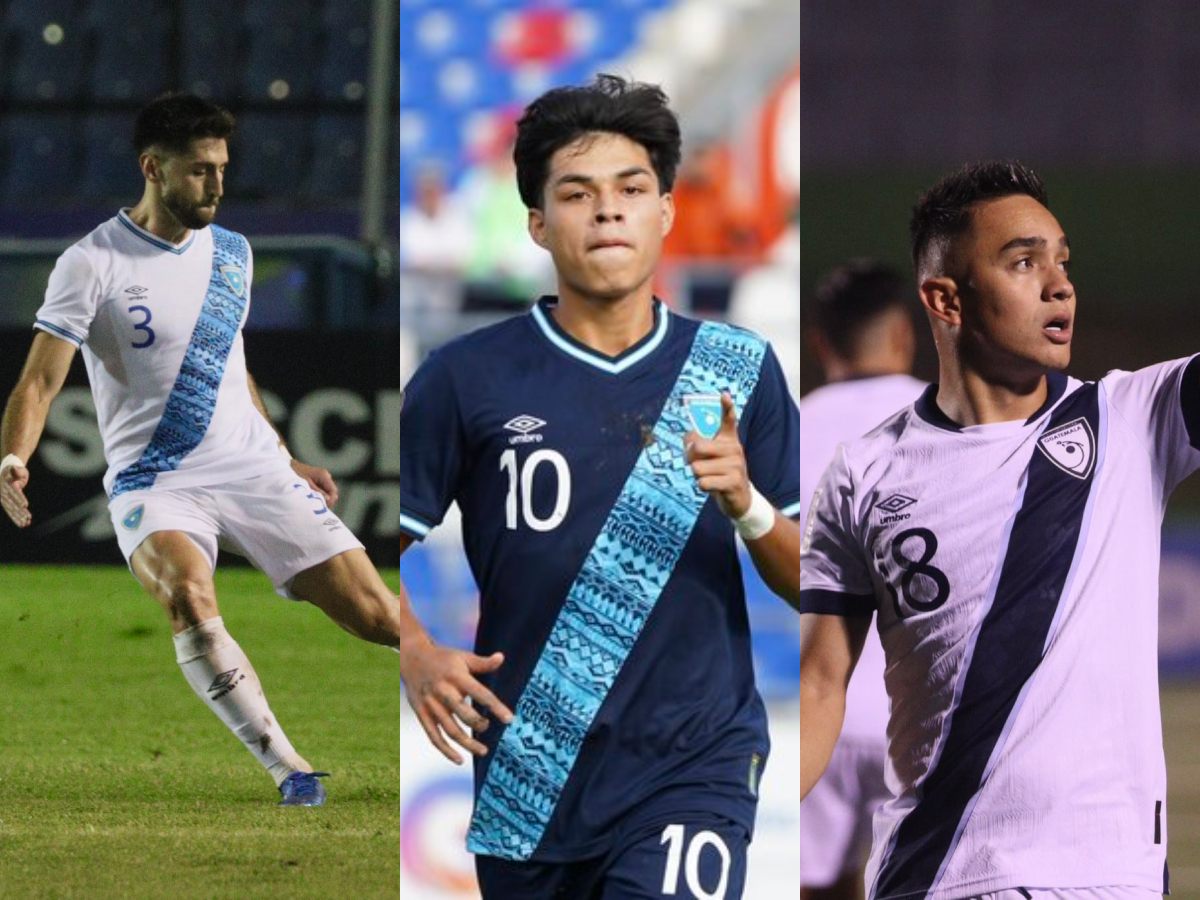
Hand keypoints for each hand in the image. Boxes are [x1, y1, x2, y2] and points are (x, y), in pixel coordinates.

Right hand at [1, 460, 30, 527]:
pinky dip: (16, 518)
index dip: (19, 498)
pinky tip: (23, 524)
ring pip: (11, 509)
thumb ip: (18, 471)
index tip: (25, 505)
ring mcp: (3, 497)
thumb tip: (15, 470)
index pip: (14, 491)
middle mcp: (3, 491)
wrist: (8, 470)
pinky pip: (10, 511)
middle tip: (28, 517)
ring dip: (18, 517)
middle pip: (12, 502)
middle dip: (20, 511)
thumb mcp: (18, 469)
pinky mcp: (5, 502)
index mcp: (6, 482)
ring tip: (26, 523)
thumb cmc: (16, 469)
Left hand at [291, 460, 337, 506]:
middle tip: (315, 506)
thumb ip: (318, 491)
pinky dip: (319, 495)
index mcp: (324, 475)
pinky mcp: (319, 481)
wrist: (289, 466)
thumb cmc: (296, 474)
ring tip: (312, 501)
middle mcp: (326, 476)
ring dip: (322, 498)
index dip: (330, 500)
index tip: (322, 507)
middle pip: (332, 493)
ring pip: (328, 493)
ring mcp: (323, 478)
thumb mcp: (306, 484)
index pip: (333, 491)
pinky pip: (323, 491)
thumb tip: (329, 500)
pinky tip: (311, 497)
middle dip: (326, 500)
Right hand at [400, 636, 513, 764]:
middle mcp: (443, 691)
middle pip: (464, 713)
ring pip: (450, 729)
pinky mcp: (422, 714)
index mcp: (456, 676)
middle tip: (488, 727)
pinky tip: (459, 760)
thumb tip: (501, 657)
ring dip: (467, 743)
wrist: (411, 657)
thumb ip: (482, 663)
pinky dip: (446, 750)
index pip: (480, 693)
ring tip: (483, 751)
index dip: (495, 707)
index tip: (509, 719)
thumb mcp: (463, 657)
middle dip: (479, 724)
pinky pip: (434, 736)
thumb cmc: (443, 659)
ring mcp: (431, 704)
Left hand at [685, 392, 750, 518]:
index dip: (726, 406)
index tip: (724, 395)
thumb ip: (695, 444)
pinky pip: (703, 483)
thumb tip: (688, 440)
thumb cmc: (719, 472)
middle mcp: (735, 448)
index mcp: (729, 439)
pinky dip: (703, 487)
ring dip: (697, 476)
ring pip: (697, 468)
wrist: (739, 498)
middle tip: (697, 464)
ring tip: (710, 477)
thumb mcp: (709, 456)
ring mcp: (736, 465)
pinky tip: (713, 487)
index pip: (729, 419)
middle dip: (689, 458)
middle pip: (697, 447)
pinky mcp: (734, 482)